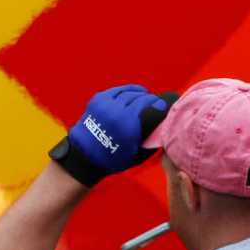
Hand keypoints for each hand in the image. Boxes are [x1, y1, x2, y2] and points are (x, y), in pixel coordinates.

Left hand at [49, 85, 175, 186]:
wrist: (85, 156)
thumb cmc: (113, 158)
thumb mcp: (137, 154)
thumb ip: (151, 140)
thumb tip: (164, 128)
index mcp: (128, 123)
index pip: (148, 104)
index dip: (157, 103)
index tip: (163, 105)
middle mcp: (118, 110)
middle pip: (139, 97)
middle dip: (149, 98)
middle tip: (155, 102)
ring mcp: (106, 103)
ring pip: (128, 91)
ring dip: (139, 93)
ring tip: (145, 96)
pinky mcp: (98, 99)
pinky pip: (117, 90)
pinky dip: (127, 90)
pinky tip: (133, 92)